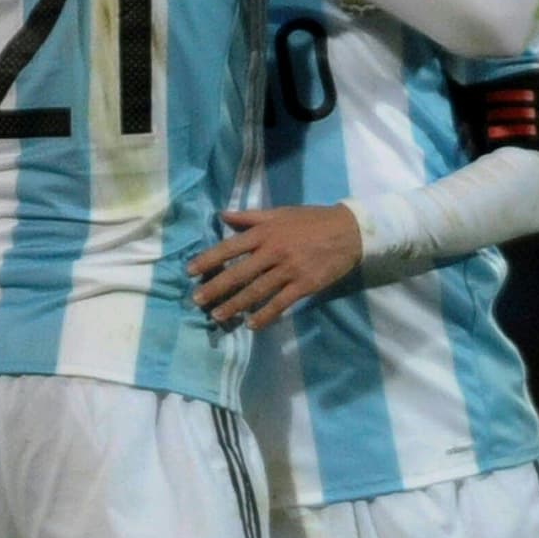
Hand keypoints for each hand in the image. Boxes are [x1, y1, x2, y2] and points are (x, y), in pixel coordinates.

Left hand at [187, 204, 362, 330]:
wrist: (349, 230)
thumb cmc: (311, 220)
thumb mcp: (279, 212)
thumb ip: (250, 216)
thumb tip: (222, 215)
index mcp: (265, 232)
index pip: (230, 247)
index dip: (208, 259)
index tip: (190, 271)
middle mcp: (273, 251)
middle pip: (239, 272)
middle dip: (216, 287)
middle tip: (197, 300)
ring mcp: (289, 270)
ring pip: (257, 291)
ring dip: (235, 304)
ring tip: (218, 316)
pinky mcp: (304, 285)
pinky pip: (280, 303)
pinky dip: (265, 315)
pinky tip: (251, 325)